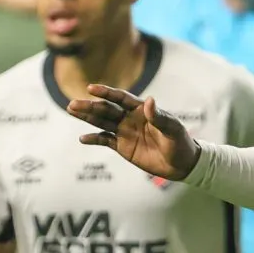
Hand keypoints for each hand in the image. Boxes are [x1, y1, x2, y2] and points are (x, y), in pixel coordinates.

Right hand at [67, 84, 199, 180]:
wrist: (182, 164)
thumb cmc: (180, 142)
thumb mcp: (172, 129)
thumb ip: (159, 116)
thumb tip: (149, 100)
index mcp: (142, 110)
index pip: (121, 98)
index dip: (107, 93)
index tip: (91, 88)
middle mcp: (131, 118)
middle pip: (107, 109)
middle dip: (90, 106)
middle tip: (72, 104)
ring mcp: (125, 132)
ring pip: (102, 122)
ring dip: (87, 117)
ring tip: (71, 110)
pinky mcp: (123, 147)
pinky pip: (105, 140)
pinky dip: (94, 139)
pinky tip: (83, 138)